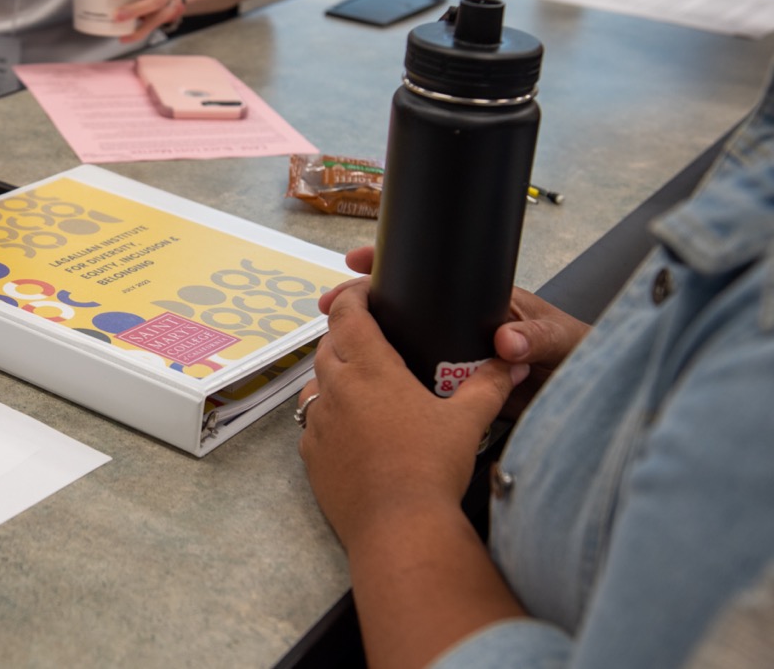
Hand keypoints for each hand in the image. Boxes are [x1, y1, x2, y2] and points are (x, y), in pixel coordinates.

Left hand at [298, 276, 526, 546]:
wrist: (399, 528)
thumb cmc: (432, 469)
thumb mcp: (468, 422)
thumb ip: (488, 386)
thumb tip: (509, 365)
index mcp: (370, 369)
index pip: (348, 314)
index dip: (352, 296)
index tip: (361, 291)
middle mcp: (336, 389)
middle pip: (328, 346)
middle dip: (344, 335)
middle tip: (368, 338)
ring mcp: (318, 423)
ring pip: (315, 384)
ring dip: (332, 376)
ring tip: (358, 383)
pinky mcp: (311, 455)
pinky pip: (312, 423)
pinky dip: (327, 416)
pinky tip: (349, 428)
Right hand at [330, 246, 590, 419]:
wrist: (584, 396)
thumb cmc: (573, 354)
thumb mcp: (558, 341)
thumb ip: (535, 338)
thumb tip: (506, 340)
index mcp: (480, 298)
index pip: (429, 271)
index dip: (390, 263)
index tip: (357, 260)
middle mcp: (456, 322)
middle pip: (400, 306)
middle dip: (360, 302)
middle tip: (329, 304)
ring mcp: (450, 354)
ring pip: (399, 342)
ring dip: (366, 341)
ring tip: (332, 344)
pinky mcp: (450, 387)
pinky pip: (411, 377)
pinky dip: (386, 377)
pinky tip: (360, 382)